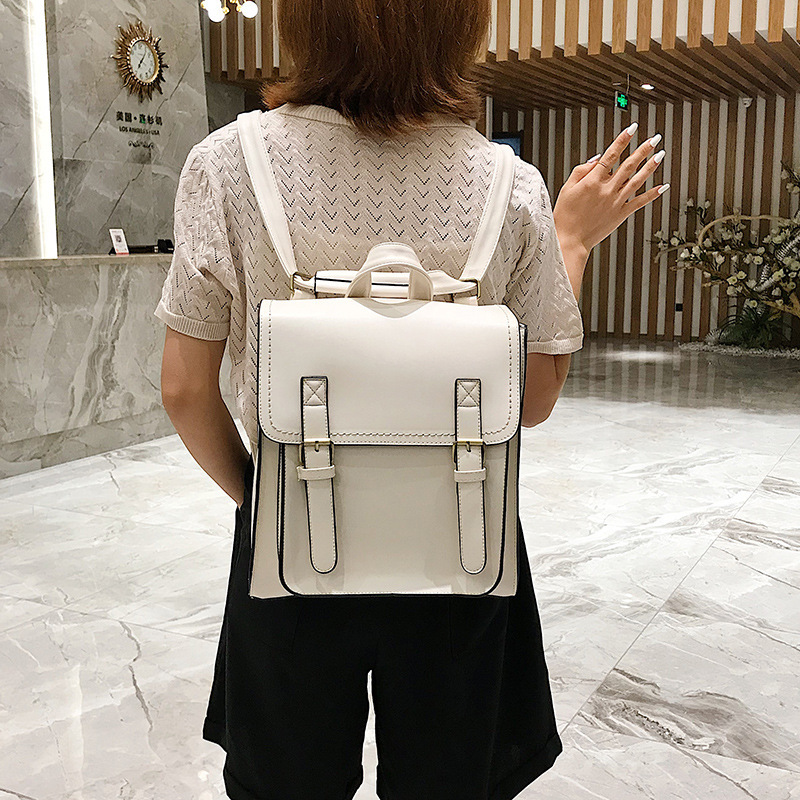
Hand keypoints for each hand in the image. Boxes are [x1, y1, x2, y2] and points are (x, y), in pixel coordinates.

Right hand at [552, 122, 668, 256]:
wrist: (569, 240)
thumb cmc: (565, 216)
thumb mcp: (566, 189)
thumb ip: (581, 171)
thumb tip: (596, 159)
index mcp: (592, 181)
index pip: (611, 155)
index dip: (623, 140)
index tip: (632, 129)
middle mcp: (606, 190)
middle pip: (629, 165)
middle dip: (643, 149)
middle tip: (655, 138)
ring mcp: (615, 202)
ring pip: (637, 180)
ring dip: (651, 166)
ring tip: (660, 154)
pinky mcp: (620, 215)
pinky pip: (639, 202)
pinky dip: (652, 194)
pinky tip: (662, 186)